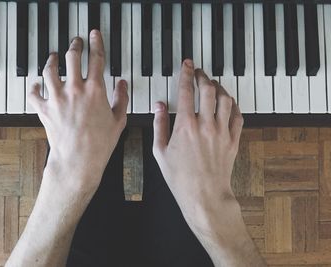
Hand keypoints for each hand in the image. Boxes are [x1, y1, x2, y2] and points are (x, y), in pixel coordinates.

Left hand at [29, 30, 128, 191]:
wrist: (78, 160)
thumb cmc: (100, 144)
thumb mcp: (119, 120)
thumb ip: (122, 99)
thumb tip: (122, 84)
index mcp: (95, 90)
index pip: (96, 58)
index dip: (96, 42)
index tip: (94, 34)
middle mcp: (75, 89)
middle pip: (72, 57)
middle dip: (74, 45)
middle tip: (75, 41)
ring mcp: (57, 98)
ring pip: (50, 70)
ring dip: (52, 60)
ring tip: (53, 57)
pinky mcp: (45, 109)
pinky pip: (34, 93)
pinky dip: (33, 87)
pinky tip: (35, 84)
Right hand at [152, 59, 243, 233]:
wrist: (204, 195)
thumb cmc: (180, 177)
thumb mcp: (160, 152)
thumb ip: (159, 125)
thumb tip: (159, 106)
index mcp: (185, 126)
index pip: (186, 91)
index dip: (186, 73)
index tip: (187, 65)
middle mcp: (205, 125)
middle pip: (208, 90)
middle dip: (203, 76)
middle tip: (199, 72)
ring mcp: (222, 132)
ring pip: (225, 99)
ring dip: (219, 88)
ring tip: (213, 85)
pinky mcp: (233, 140)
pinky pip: (238, 116)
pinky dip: (234, 105)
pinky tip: (228, 103)